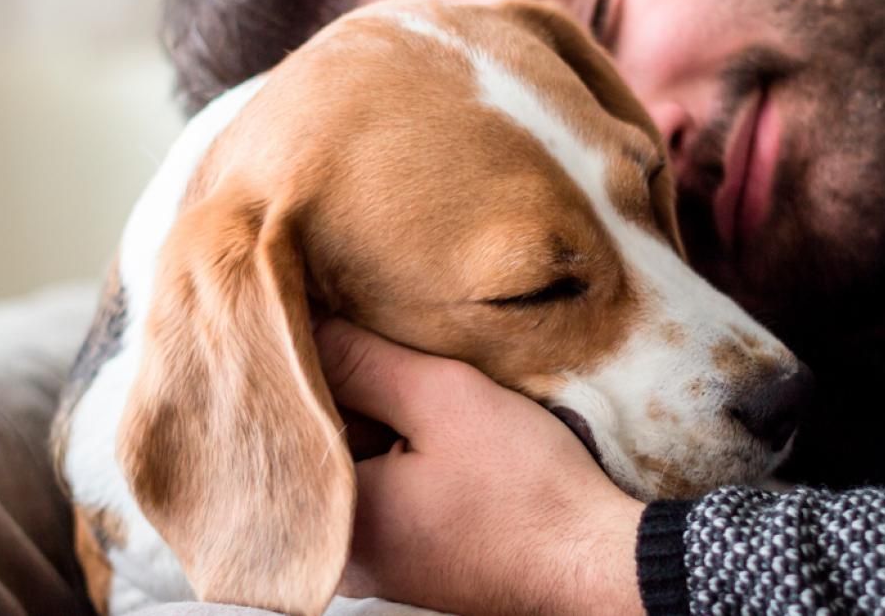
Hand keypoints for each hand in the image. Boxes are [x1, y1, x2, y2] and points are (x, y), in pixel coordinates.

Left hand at [315, 320, 646, 615]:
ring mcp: (372, 564)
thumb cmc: (528, 494)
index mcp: (331, 523)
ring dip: (371, 422)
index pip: (287, 420)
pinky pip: (378, 491)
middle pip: (315, 445)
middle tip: (372, 346)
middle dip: (340, 393)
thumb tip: (297, 322)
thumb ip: (361, 360)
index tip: (326, 319)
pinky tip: (427, 428)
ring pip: (350, 466)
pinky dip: (393, 454)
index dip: (306, 361)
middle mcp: (338, 555)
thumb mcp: (442, 401)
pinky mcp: (406, 560)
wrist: (597, 563)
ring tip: (406, 382)